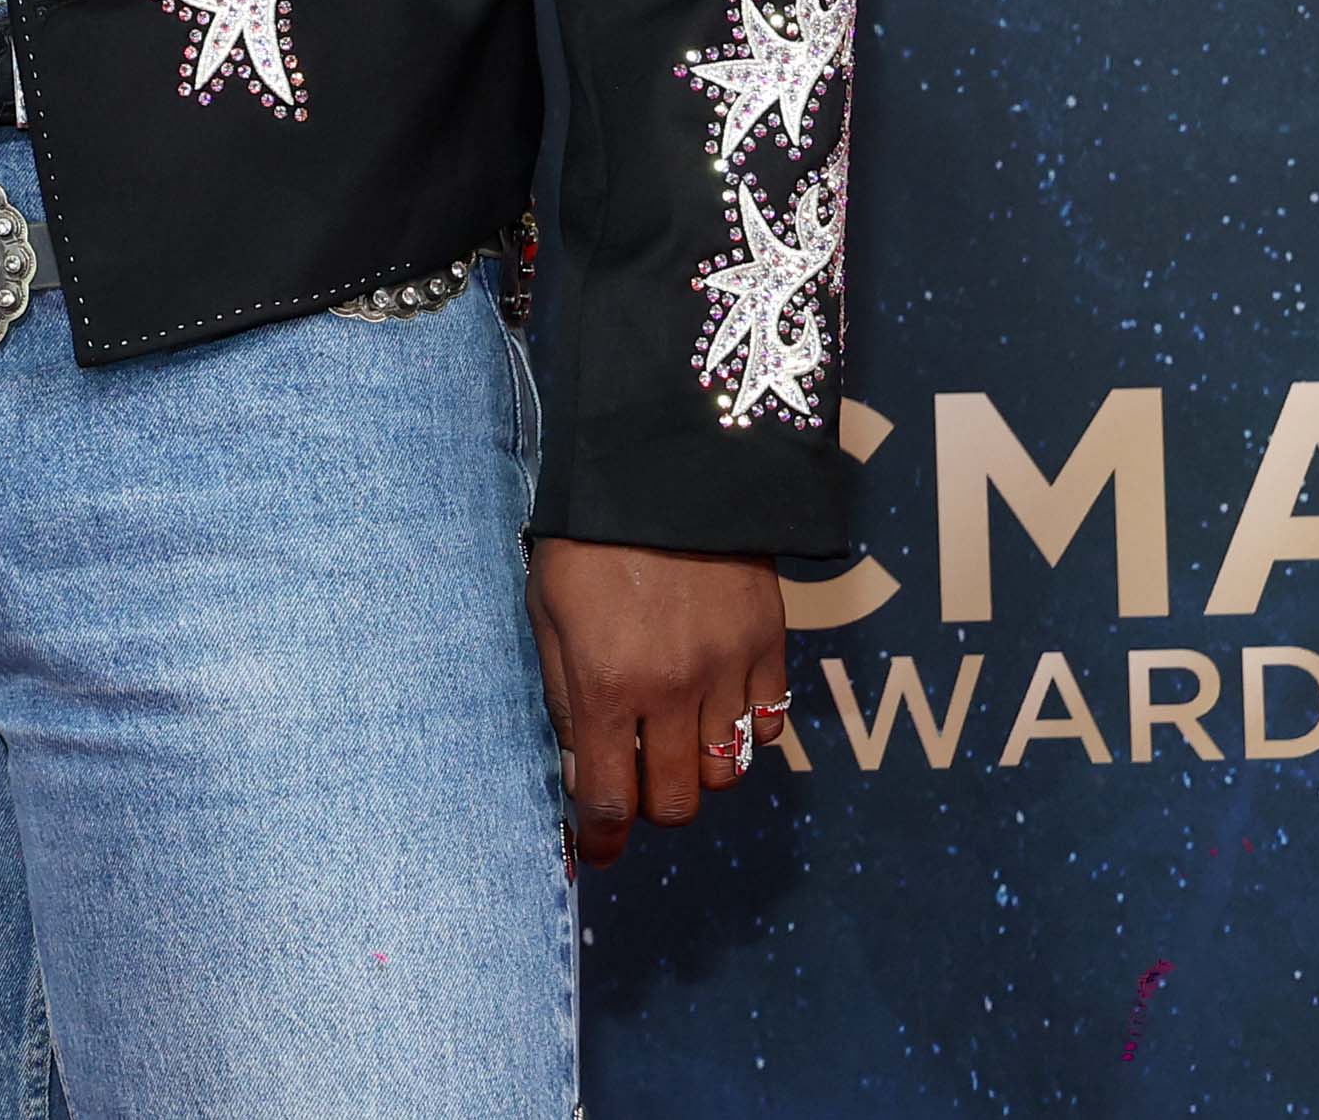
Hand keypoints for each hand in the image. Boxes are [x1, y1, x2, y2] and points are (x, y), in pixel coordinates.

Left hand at [527, 535, 789, 866]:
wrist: (663, 467)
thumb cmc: (587, 541)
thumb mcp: (548, 615)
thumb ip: (565, 701)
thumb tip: (578, 777)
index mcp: (609, 684)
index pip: (609, 797)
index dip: (602, 838)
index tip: (597, 851)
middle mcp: (674, 690)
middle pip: (677, 801)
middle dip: (649, 807)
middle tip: (633, 784)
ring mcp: (729, 671)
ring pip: (727, 775)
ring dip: (698, 774)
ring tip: (673, 742)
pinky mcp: (769, 647)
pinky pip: (768, 727)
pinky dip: (744, 736)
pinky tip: (716, 710)